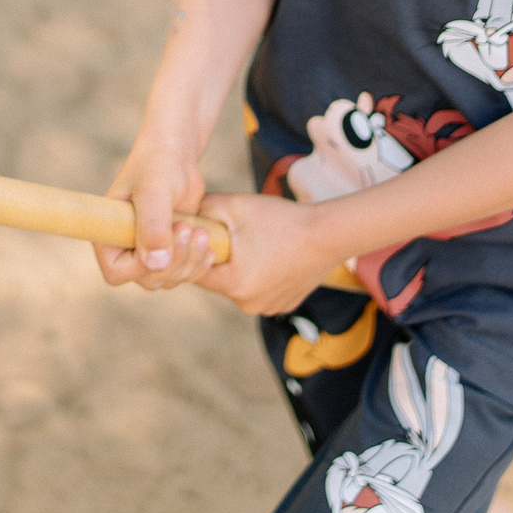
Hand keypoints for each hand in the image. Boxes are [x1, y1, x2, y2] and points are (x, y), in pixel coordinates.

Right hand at [97, 133, 212, 291]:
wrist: (175, 156)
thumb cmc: (158, 166)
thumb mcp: (155, 192)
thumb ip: (153, 226)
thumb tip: (156, 265)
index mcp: (107, 236)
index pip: (117, 273)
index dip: (143, 265)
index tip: (168, 232)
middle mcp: (124, 249)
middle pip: (149, 279)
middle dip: (175, 260)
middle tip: (188, 227)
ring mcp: (147, 253)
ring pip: (169, 279)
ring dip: (189, 262)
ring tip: (201, 232)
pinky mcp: (168, 252)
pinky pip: (182, 274)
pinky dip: (197, 265)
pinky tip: (209, 247)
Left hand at [195, 190, 340, 314]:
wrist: (330, 234)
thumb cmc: (282, 219)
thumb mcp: (235, 205)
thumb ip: (203, 209)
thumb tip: (182, 215)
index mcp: (234, 284)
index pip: (198, 272)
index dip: (197, 252)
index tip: (208, 234)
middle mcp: (249, 304)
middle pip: (219, 281)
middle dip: (222, 258)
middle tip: (237, 235)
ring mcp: (269, 307)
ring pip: (240, 286)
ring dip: (241, 268)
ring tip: (257, 243)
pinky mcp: (284, 305)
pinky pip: (261, 290)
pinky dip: (262, 275)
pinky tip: (273, 254)